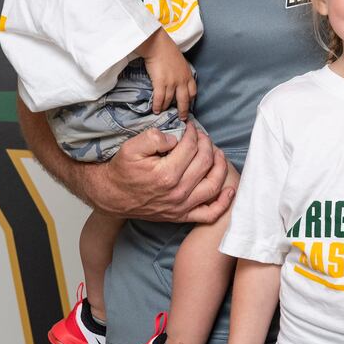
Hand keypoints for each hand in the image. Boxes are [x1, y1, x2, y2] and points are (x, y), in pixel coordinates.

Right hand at [90, 123, 232, 223]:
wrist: (113, 196)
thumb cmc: (123, 170)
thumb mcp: (132, 147)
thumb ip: (154, 137)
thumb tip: (176, 138)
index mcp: (166, 174)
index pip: (191, 147)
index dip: (194, 133)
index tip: (191, 127)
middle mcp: (177, 192)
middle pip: (205, 162)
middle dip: (207, 144)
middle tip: (203, 136)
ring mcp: (181, 206)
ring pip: (213, 185)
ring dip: (220, 166)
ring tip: (218, 154)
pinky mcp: (182, 216)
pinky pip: (209, 214)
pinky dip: (223, 203)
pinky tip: (230, 189)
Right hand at [140, 29, 196, 117]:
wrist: (158, 45)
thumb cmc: (167, 50)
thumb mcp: (180, 62)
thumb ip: (181, 72)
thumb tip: (178, 78)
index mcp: (188, 75)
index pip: (193, 92)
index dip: (191, 100)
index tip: (189, 105)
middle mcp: (182, 81)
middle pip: (184, 100)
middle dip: (183, 111)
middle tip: (182, 118)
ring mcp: (171, 83)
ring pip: (170, 101)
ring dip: (166, 107)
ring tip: (163, 112)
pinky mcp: (160, 83)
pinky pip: (159, 99)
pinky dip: (157, 106)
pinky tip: (156, 110)